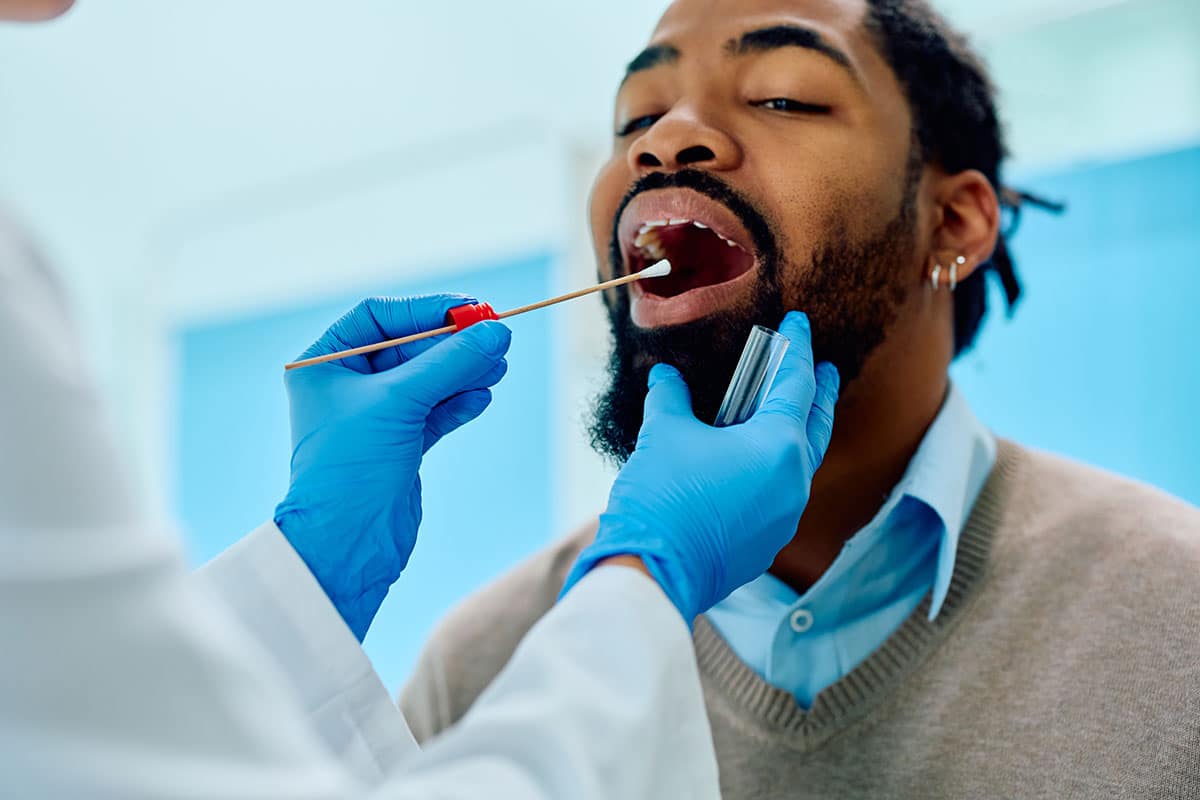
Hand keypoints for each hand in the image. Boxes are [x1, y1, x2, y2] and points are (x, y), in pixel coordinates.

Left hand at [275, 295, 510, 640]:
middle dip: (453, 345)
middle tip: (497, 337)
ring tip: (499, 367)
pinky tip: (482, 397)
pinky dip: (459, 402)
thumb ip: (450, 362)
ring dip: (464, 372)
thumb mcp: (400, 402)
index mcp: (323, 366)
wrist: (348, 542)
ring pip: (428, 381)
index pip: (378, 318)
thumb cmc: (351, 467)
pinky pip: (435, 411)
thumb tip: (497, 331)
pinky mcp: (400, 445)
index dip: (424, 310)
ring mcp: (375, 418)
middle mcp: (346, 387)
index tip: (469, 308)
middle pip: (410, 348)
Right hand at [560, 311, 838, 623]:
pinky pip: (779, 494)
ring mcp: (784, 516)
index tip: (799, 323)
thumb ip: (671, 398)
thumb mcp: (665, 433)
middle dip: (820, 394)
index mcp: (779, 446)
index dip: (797, 348)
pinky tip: (751, 463)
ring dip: (795, 433)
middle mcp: (793, 481)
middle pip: (816, 426)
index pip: (797, 384)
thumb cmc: (663, 496)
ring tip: (782, 413)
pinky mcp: (766, 541)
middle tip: (823, 368)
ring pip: (800, 463)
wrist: (653, 571)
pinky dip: (773, 468)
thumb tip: (666, 377)